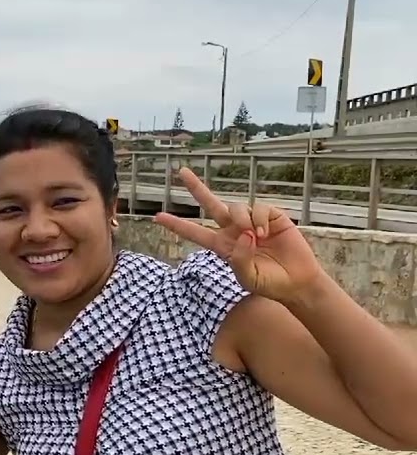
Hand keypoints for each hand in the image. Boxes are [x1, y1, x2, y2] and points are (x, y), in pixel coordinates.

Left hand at [153, 167, 325, 304]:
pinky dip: (258, 219)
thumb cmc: (269, 283)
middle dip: (197, 188)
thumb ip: (240, 260)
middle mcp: (233, 230)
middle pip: (211, 205)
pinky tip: (264, 233)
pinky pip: (257, 207)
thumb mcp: (248, 278)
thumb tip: (242, 235)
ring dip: (241, 219)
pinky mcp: (271, 216)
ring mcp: (251, 221)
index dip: (177, 225)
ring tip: (255, 237)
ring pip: (235, 207)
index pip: (195, 232)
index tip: (157, 217)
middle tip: (181, 171)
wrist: (297, 282)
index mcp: (222, 246)